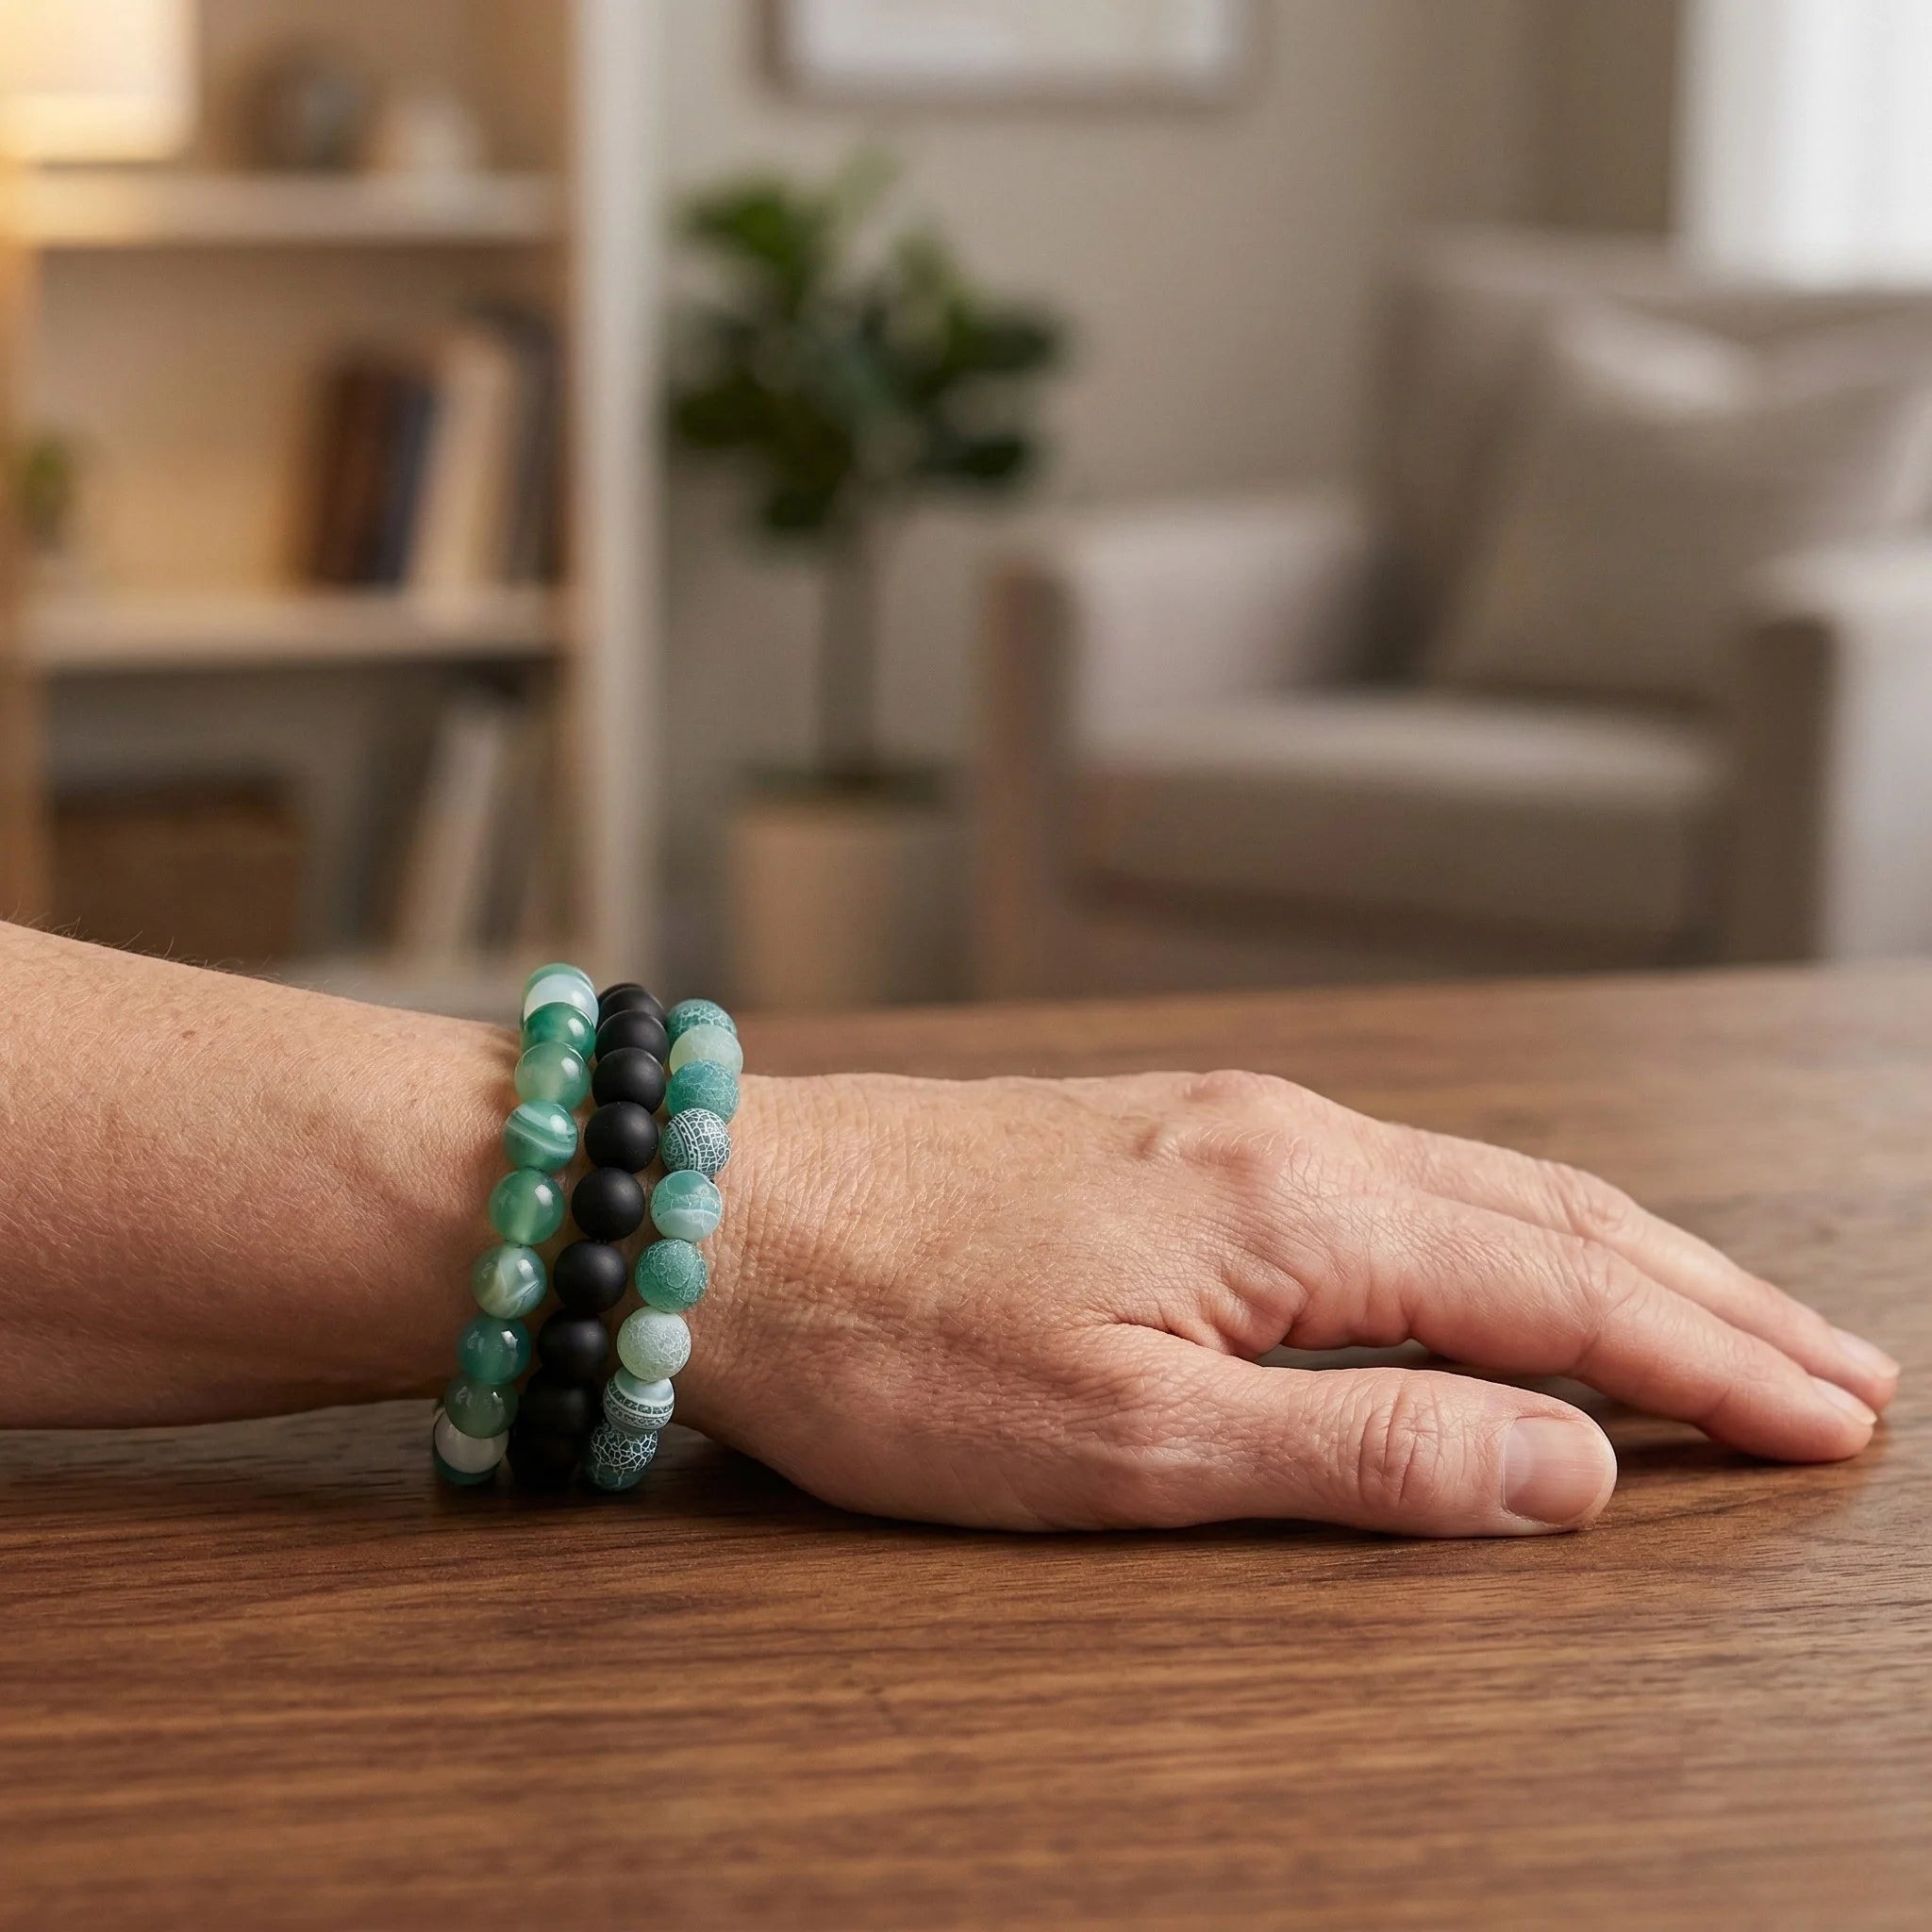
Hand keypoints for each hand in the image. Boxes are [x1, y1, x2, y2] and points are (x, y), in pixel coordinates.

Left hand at [682, 1069, 1898, 1536]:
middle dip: (1707, 1296)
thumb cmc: (896, 1340)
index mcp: (1296, 1207)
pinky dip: (1498, 1226)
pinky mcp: (1167, 1136)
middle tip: (1839, 1367)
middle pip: (1551, 1212)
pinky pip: (1388, 1178)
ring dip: (1613, 1253)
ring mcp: (1224, 1122)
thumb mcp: (1129, 1443)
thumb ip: (1362, 1452)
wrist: (719, 1213)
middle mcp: (1284, 1135)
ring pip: (1475, 1183)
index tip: (1837, 1420)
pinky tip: (1505, 1254)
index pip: (1565, 1289)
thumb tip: (1573, 1470)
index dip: (1713, 1365)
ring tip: (1718, 1314)